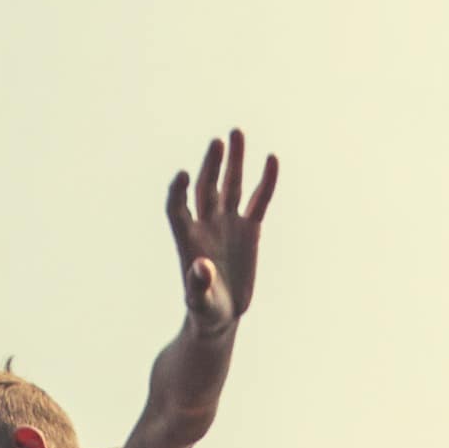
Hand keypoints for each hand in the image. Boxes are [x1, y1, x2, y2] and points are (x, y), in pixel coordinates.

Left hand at [166, 129, 277, 333]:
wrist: (221, 314)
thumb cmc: (205, 310)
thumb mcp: (201, 302)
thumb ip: (198, 285)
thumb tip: (203, 267)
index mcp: (187, 238)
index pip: (177, 207)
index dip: (177, 191)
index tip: (182, 175)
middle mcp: (205, 224)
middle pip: (205, 187)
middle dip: (210, 166)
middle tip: (218, 142)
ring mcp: (228, 223)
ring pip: (230, 185)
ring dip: (233, 161)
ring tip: (237, 133)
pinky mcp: (249, 229)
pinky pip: (258, 200)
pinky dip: (265, 182)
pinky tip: (272, 159)